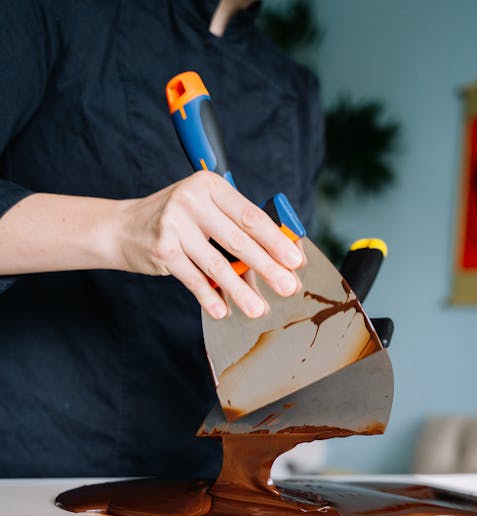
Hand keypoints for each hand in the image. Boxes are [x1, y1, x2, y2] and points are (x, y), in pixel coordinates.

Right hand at [114, 172, 303, 318]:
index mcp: (209, 186)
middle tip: (287, 286)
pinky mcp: (162, 250)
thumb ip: (234, 224)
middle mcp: (192, 201)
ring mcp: (175, 225)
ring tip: (258, 308)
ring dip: (241, 290)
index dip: (276, 240)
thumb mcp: (204, 208)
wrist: (122, 228)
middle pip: (239, 240)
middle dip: (267, 267)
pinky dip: (209, 297)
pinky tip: (223, 310)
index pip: (250, 216)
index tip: (294, 260)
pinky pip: (193, 279)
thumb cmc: (174, 220)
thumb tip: (276, 255)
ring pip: (217, 264)